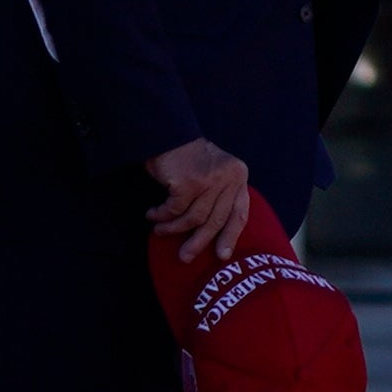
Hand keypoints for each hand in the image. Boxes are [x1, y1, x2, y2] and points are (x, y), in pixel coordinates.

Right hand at [141, 138, 253, 264]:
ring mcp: (211, 180)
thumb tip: (210, 234)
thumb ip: (218, 196)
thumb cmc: (187, 158)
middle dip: (199, 242)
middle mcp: (230, 178)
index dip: (231, 236)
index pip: (239, 212)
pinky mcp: (190, 182)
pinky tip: (152, 214)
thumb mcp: (213, 174)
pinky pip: (175, 210)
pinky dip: (162, 215)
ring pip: (194, 218)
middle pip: (216, 220)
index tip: (223, 255)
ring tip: (159, 230)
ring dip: (173, 228)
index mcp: (239, 176)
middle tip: (185, 257)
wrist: (167, 133)